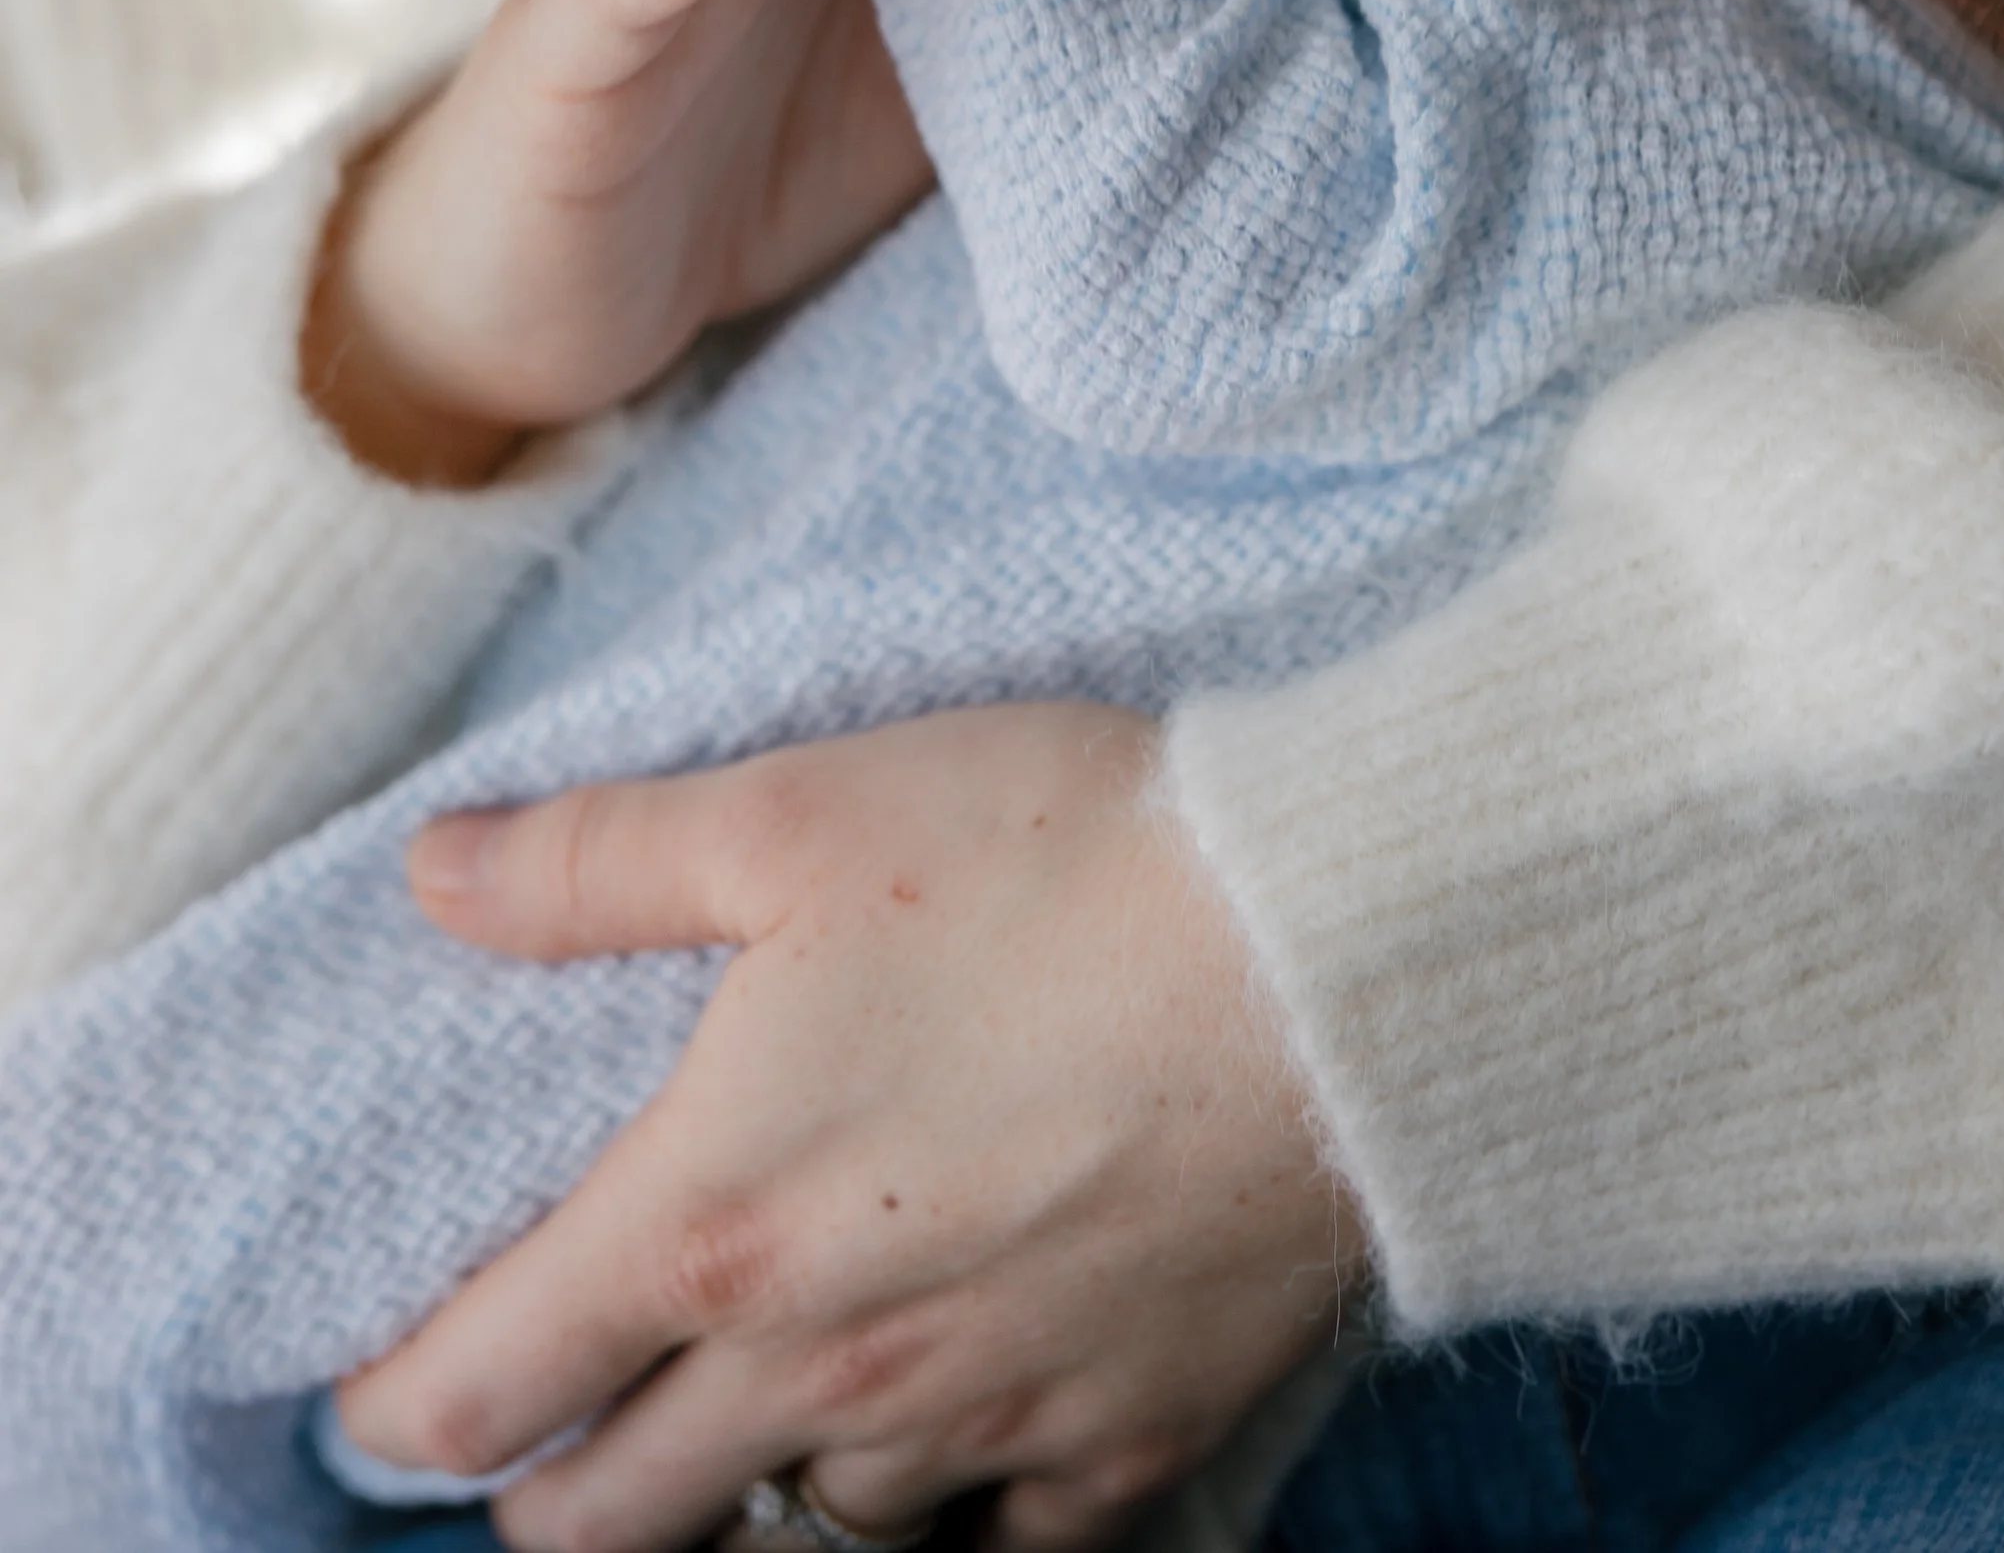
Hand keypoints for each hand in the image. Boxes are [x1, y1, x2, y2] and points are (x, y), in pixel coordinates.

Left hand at [333, 708, 1360, 1552]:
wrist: (1330, 963)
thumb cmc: (1059, 863)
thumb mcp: (801, 810)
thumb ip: (597, 860)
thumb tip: (432, 874)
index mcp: (710, 1223)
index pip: (478, 1395)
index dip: (398, 1407)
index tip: (387, 1386)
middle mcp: (821, 1368)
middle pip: (604, 1527)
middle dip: (547, 1492)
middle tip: (552, 1418)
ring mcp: (978, 1429)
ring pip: (796, 1548)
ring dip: (744, 1501)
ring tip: (745, 1421)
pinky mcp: (1121, 1447)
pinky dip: (951, 1522)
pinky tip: (952, 1459)